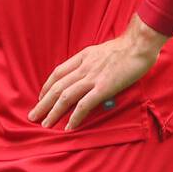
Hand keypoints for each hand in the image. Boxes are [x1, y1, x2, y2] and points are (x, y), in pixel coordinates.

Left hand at [29, 14, 167, 130]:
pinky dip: (75, 117)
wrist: (139, 44)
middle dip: (43, 103)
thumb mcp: (101, 51)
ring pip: (65, 96)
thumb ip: (92, 63)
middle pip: (57, 87)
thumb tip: (88, 75)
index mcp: (82, 57)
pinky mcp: (104, 88)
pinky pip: (85, 104)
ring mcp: (92, 78)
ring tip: (45, 124)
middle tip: (32, 116)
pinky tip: (69, 127)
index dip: (47, 86)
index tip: (41, 97)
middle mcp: (83, 67)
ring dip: (53, 112)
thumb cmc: (126, 49)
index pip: (58, 72)